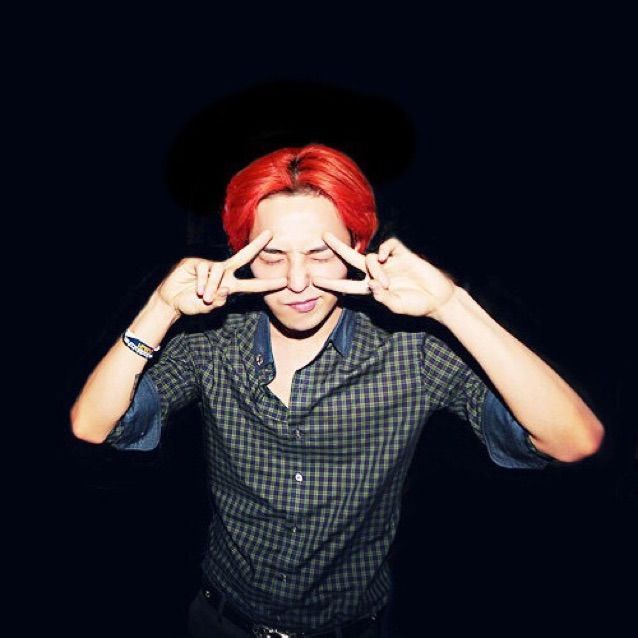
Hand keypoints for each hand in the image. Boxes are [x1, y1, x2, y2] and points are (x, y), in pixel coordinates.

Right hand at [157, 230, 286, 315]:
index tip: (284, 282)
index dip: (267, 284)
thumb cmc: (191, 305)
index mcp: (230, 287)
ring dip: (213, 286)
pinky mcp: (196, 263)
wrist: (171, 301)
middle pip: (243, 257)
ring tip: (205, 298)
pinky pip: (205, 270)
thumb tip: (227, 289)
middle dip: (257, 246)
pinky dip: (203, 282)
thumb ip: (219, 302)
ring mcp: (210, 267)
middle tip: (271, 234)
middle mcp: (224, 274)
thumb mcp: (207, 308)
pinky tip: (198, 291)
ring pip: (220, 270)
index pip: (252, 285)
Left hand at [312, 232, 457, 318]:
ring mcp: (389, 263)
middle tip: (323, 235)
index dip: (332, 284)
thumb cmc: (417, 305)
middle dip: (338, 247)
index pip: (347, 286)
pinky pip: (388, 245)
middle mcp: (377, 273)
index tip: (315, 281)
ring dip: (374, 269)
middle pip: (352, 258)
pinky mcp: (403, 255)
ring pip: (370, 257)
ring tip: (386, 282)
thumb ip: (383, 298)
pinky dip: (384, 249)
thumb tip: (371, 285)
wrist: (438, 298)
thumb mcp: (397, 307)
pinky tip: (386, 258)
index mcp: (372, 289)